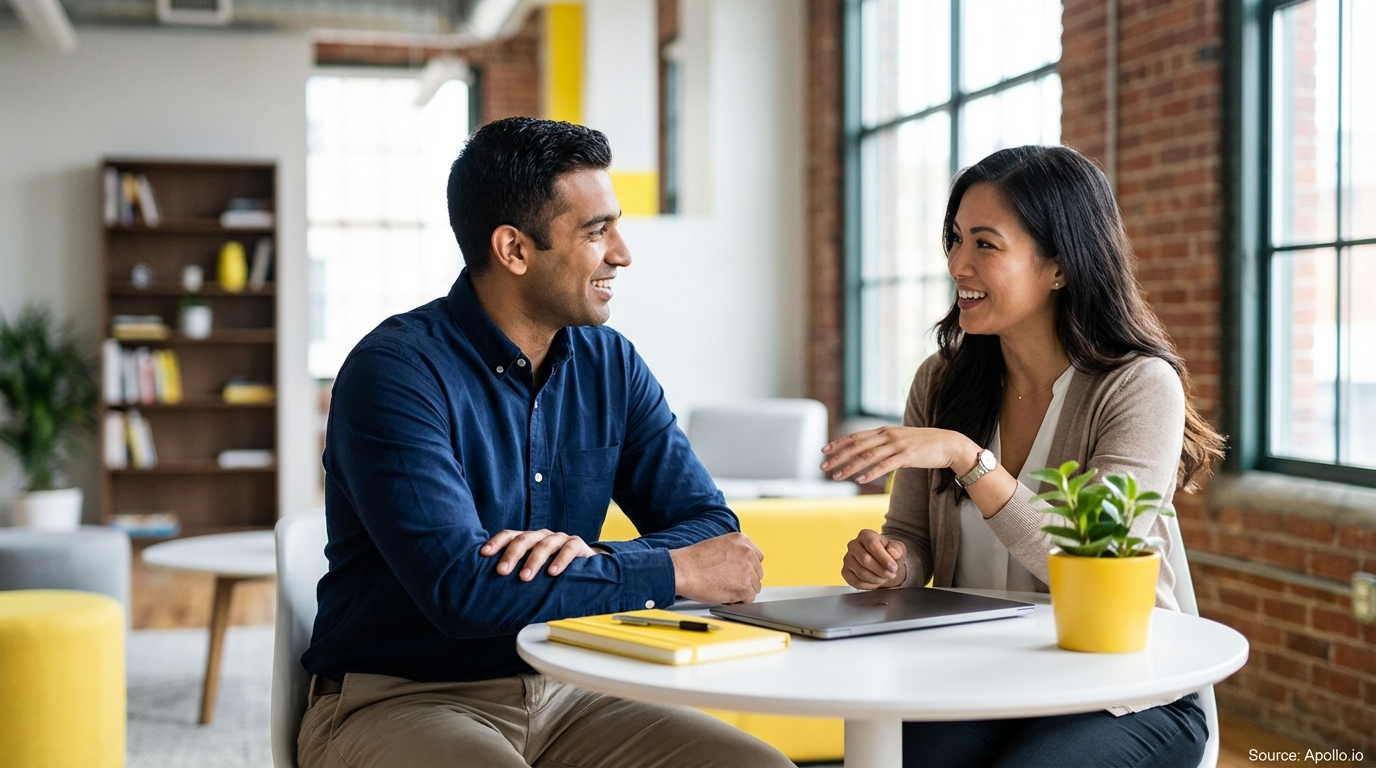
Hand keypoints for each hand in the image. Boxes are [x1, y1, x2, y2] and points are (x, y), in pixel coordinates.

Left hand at [481, 529, 597, 580]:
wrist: (585, 568)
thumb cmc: (553, 572)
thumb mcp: (534, 571)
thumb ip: (518, 574)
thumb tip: (490, 590)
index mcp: (528, 540)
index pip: (509, 535)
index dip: (496, 542)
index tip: (484, 554)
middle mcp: (542, 536)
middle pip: (524, 539)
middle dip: (511, 555)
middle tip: (502, 571)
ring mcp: (559, 539)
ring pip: (544, 545)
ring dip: (533, 561)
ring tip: (525, 577)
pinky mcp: (577, 545)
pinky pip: (568, 549)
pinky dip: (560, 560)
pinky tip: (552, 572)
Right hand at [669, 533, 764, 603]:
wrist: (683, 570)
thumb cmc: (693, 560)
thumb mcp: (718, 545)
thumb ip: (734, 552)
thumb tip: (740, 565)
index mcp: (741, 540)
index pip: (757, 557)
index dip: (747, 567)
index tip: (739, 572)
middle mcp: (747, 553)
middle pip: (757, 573)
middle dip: (746, 579)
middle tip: (729, 582)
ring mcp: (748, 571)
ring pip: (754, 586)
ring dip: (742, 590)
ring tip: (725, 588)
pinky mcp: (744, 588)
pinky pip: (749, 599)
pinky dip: (738, 600)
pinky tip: (726, 595)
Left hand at [820, 426, 975, 483]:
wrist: (948, 443)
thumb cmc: (923, 444)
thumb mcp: (900, 440)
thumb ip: (884, 443)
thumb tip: (869, 450)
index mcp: (884, 430)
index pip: (855, 436)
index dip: (838, 443)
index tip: (823, 451)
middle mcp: (888, 435)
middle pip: (857, 445)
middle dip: (838, 456)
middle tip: (823, 467)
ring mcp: (897, 445)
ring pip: (867, 456)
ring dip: (850, 467)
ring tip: (836, 477)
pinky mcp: (908, 456)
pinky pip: (886, 465)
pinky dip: (872, 472)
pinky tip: (861, 480)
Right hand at [842, 529, 906, 589]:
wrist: (882, 562)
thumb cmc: (889, 553)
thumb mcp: (898, 548)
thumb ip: (897, 549)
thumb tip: (893, 552)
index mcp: (865, 535)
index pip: (871, 544)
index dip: (883, 558)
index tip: (894, 567)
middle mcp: (853, 545)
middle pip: (865, 559)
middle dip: (881, 570)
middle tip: (891, 574)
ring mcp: (847, 559)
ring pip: (861, 572)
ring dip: (876, 579)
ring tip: (884, 578)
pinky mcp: (845, 572)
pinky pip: (856, 582)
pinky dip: (869, 585)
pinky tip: (876, 582)